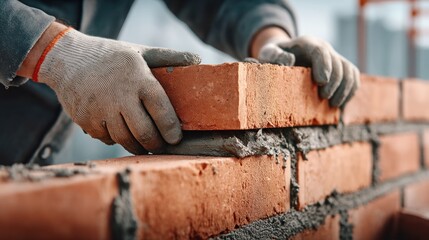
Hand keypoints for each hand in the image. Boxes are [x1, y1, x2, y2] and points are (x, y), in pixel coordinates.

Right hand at [34, 27, 200, 153]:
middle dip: (156, 144)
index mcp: (138, 78)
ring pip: (125, 140)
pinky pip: (107, 139)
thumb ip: (168, 57)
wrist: (66, 58)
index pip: (161, 110)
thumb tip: (198, 59)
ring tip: (143, 143)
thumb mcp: (139, 51)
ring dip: (137, 146)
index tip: (176, 138)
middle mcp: (120, 96)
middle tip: (160, 145)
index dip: (172, 129)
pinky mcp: (85, 120)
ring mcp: (100, 110)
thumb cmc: (110, 56)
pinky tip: (119, 130)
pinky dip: (115, 138)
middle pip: (144, 133)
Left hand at [254, 29, 359, 106]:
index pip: (321, 51)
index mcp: (307, 43)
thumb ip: (274, 55)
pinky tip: (342, 106)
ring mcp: (334, 57)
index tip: (321, 82)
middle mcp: (324, 48)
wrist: (283, 54)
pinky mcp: (340, 68)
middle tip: (324, 98)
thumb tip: (288, 60)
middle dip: (334, 82)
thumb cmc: (274, 57)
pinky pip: (353, 77)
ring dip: (345, 89)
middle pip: (338, 63)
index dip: (324, 66)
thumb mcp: (268, 53)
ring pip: (349, 70)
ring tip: (334, 105)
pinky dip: (350, 91)